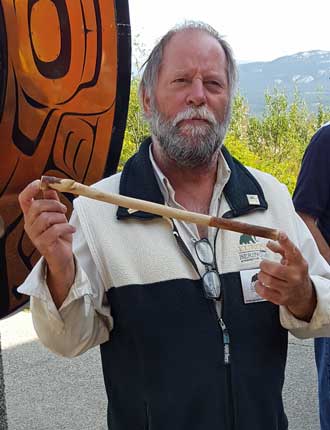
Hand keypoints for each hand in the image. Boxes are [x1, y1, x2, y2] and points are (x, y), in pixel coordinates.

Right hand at [18, 180, 75, 306]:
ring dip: (60, 217)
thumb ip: (53, 201)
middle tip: (64, 209)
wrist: (63, 257)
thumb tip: (51, 186)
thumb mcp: (58, 216)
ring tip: (67, 222)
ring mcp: (35, 235)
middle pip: (37, 206)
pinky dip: (66, 227)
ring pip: (46, 218)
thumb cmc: (60, 236)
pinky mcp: (43, 244)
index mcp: (31, 216)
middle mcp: (29, 225)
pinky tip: (71, 229)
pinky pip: (54, 230)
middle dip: (54, 204)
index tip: (40, 182)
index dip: (30, 189)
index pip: (24, 199)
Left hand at [255, 231, 315, 320]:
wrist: (304, 294)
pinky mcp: (281, 299)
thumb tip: (270, 242)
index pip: (292, 251)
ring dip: (261, 275)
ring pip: (267, 280)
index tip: (279, 234)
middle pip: (274, 269)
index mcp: (299, 264)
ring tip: (263, 274)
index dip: (285, 242)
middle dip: (264, 265)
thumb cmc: (296, 274)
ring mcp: (289, 289)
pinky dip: (258, 286)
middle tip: (264, 265)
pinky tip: (261, 283)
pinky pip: (264, 292)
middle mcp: (295, 276)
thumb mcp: (292, 260)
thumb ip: (282, 249)